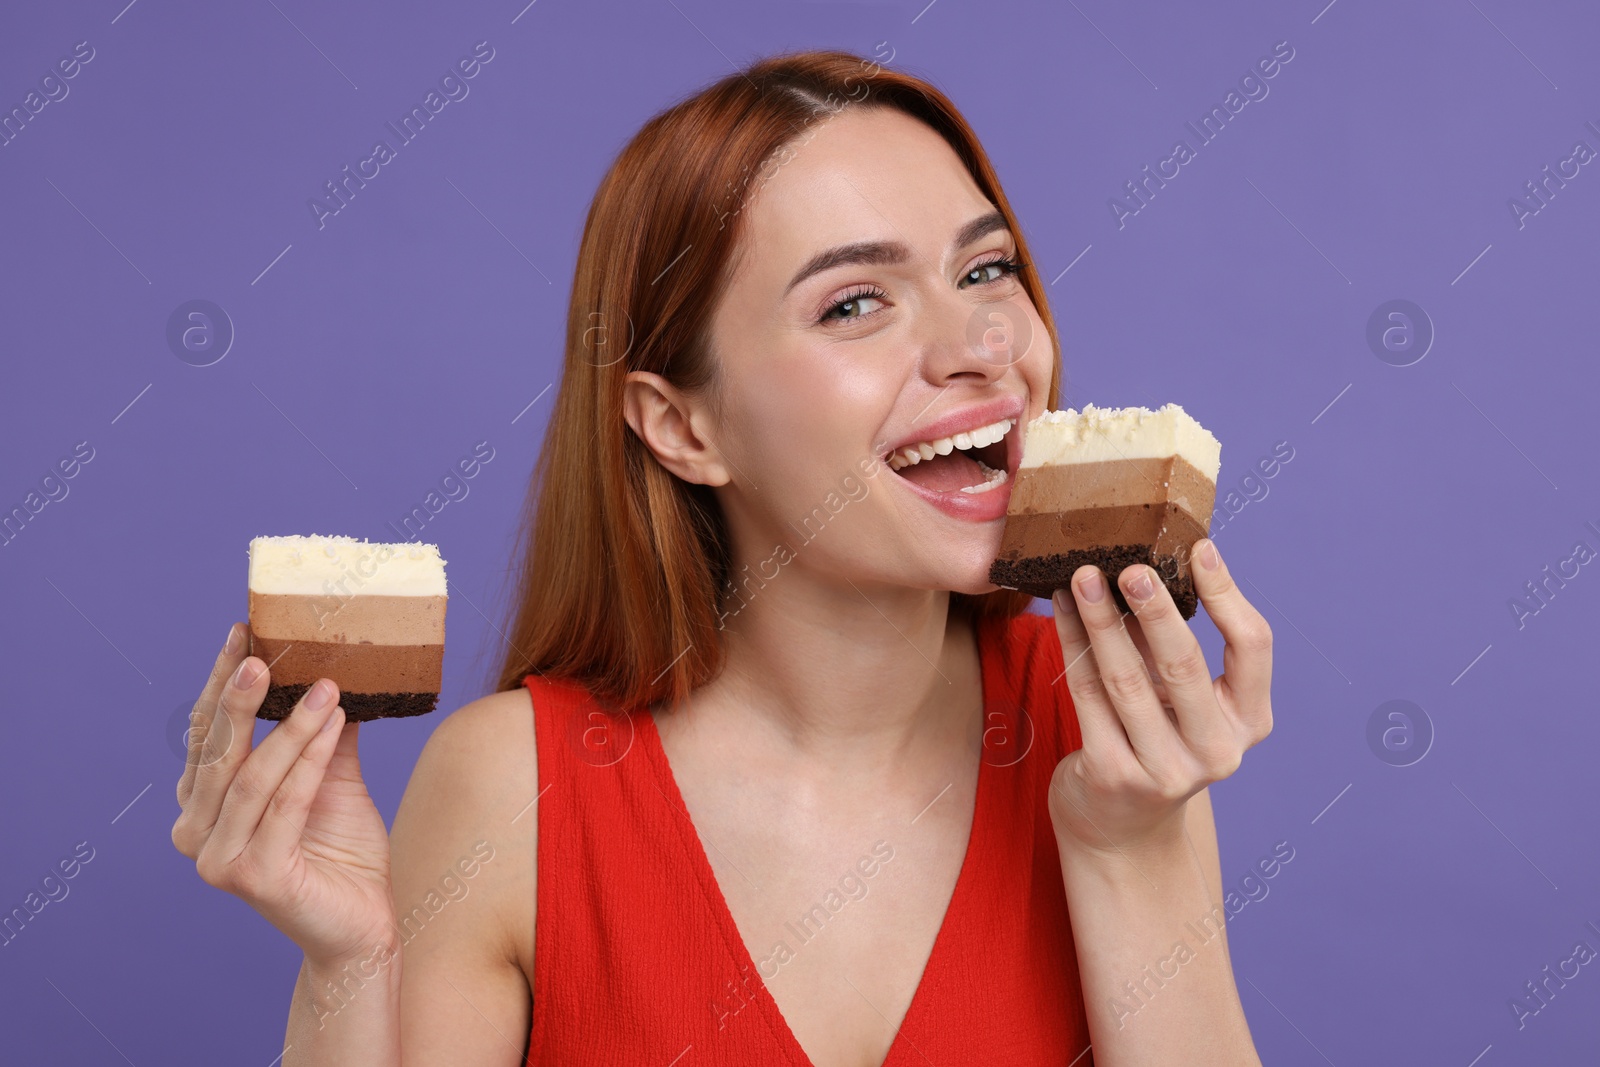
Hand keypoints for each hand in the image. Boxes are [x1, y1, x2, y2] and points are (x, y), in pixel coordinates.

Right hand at [172, 623, 397, 966]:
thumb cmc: (339, 851)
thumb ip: (322, 733)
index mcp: (201, 806)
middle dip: (239, 696)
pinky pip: (285, 802)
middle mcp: (195, 833)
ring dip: (289, 726)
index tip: (242, 633)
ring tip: (324, 686)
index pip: (206, 735)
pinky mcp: (252, 876)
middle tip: (260, 651)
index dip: (220, 682)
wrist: (361, 925)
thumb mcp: (332, 779)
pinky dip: (310, 759)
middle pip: (217, 752)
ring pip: (253, 777)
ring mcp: (218, 859)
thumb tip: (334, 670)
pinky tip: (332, 723)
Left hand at [1045, 539, 1273, 855]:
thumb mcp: (1183, 700)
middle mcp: (1217, 751)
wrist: (1121, 827)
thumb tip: (1148, 561)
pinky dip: (1072, 646)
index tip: (1199, 548)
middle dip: (1156, 611)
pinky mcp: (1113, 775)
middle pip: (1185, 665)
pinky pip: (1087, 695)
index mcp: (1250, 721)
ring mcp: (1165, 769)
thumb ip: (1174, 644)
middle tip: (1132, 567)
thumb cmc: (1156, 738)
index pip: (1253, 648)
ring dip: (1100, 621)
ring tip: (1083, 576)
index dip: (1227, 595)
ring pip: (1126, 679)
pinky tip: (1060, 610)